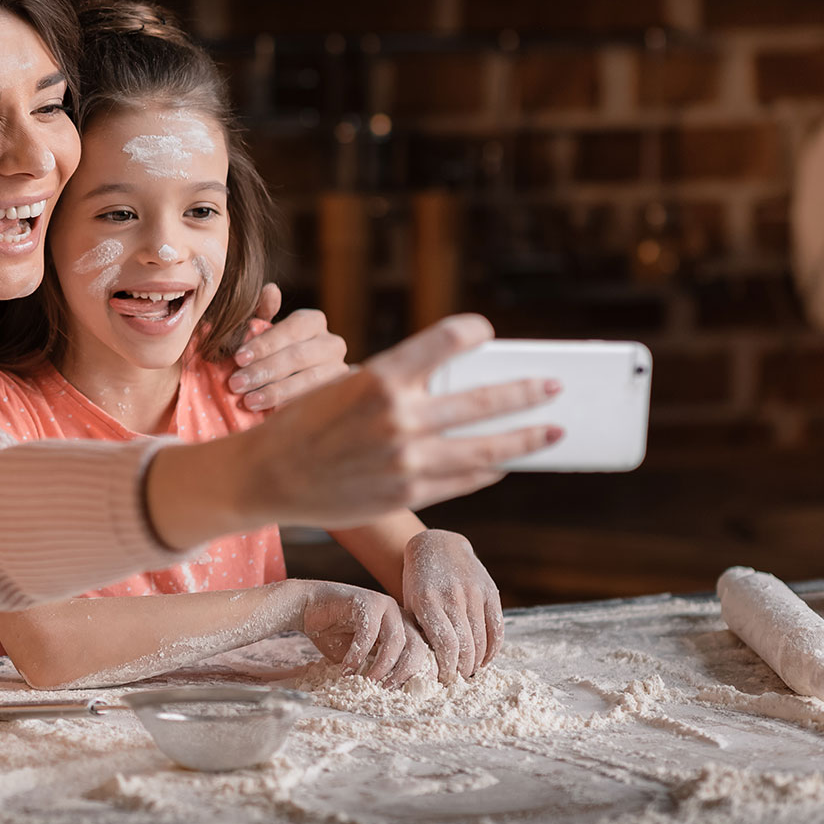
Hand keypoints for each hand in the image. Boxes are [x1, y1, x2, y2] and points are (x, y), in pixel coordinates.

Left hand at [228, 284, 348, 411]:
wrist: (288, 381)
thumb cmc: (271, 351)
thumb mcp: (263, 331)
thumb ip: (263, 312)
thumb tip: (271, 290)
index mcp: (314, 321)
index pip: (291, 328)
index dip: (264, 343)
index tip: (238, 358)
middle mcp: (333, 343)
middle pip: (299, 356)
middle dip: (264, 370)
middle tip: (236, 384)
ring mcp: (340, 370)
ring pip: (310, 381)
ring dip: (277, 391)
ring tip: (249, 401)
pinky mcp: (341, 394)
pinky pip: (319, 400)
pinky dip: (295, 406)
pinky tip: (274, 414)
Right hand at [233, 314, 560, 528]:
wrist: (268, 476)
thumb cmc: (303, 425)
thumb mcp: (342, 388)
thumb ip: (394, 386)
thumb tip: (448, 386)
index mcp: (379, 378)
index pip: (443, 342)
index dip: (471, 332)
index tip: (486, 331)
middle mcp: (398, 417)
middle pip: (481, 401)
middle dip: (527, 393)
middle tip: (556, 386)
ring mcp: (407, 459)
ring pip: (486, 448)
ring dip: (527, 438)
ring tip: (554, 431)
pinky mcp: (408, 492)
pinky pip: (464, 479)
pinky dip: (489, 469)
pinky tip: (504, 463)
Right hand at [294, 581, 430, 685]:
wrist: (307, 608)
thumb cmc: (335, 635)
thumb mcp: (364, 658)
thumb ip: (382, 668)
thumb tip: (398, 695)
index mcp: (406, 630)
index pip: (426, 654)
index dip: (423, 675)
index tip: (412, 697)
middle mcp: (401, 616)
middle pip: (418, 648)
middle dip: (404, 674)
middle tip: (388, 691)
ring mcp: (386, 606)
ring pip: (396, 641)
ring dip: (382, 666)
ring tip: (368, 683)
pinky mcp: (367, 600)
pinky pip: (369, 632)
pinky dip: (358, 654)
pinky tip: (347, 668)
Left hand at [401, 529, 503, 683]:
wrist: (437, 546)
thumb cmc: (418, 582)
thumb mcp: (411, 603)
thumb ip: (420, 630)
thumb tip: (430, 667)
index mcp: (427, 601)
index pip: (446, 645)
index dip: (449, 668)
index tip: (445, 680)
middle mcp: (452, 596)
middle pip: (466, 646)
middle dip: (463, 669)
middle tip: (458, 680)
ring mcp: (473, 593)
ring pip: (482, 640)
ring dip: (477, 662)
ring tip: (470, 672)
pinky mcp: (490, 591)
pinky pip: (497, 628)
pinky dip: (493, 649)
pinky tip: (485, 659)